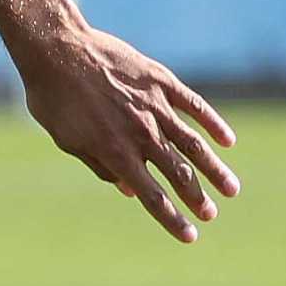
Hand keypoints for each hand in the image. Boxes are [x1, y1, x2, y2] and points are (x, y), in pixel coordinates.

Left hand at [18, 23, 240, 241]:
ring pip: (193, 144)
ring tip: (232, 189)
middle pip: (178, 173)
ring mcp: (155, 106)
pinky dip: (212, 123)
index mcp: (115, 152)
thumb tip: (129, 190)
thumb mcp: (67, 140)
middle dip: (197, 198)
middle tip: (211, 214)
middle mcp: (141, 133)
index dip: (172, 219)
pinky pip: (194, 105)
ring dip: (214, 168)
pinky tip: (226, 140)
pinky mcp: (161, 81)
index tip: (190, 236)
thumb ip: (100, 166)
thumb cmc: (53, 99)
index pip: (152, 196)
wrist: (57, 49)